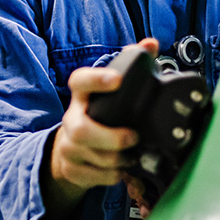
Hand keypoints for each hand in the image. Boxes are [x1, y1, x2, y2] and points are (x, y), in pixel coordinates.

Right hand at [43, 39, 158, 217]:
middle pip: (81, 130)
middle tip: (133, 138)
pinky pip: (94, 176)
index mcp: (82, 97)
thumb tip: (151, 43)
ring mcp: (68, 146)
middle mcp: (71, 120)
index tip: (117, 80)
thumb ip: (131, 65)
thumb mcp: (111, 91)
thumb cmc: (100, 115)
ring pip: (91, 156)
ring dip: (117, 159)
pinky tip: (121, 169)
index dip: (97, 79)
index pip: (80, 82)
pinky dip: (112, 175)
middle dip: (111, 137)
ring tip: (132, 156)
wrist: (71, 149)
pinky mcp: (72, 168)